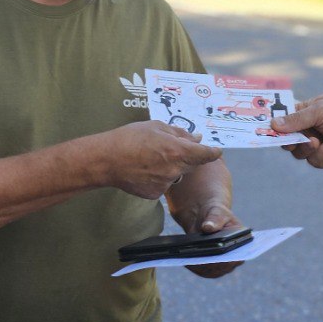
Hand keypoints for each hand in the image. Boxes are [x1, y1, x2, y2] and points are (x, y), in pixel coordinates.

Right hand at [100, 121, 221, 198]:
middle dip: (187, 156)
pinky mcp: (154, 194)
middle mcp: (175, 170)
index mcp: (178, 151)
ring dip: (171, 166)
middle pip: (191, 164)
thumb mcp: (157, 127)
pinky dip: (158, 177)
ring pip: (177, 174)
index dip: (212, 152)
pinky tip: (144, 169)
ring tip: (150, 157)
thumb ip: (180, 133)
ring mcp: (165, 184)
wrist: (106, 160)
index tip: (217, 150)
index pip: (205, 154)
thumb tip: (197, 137)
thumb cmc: (130, 138)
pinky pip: (163, 184)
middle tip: (170, 147)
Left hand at [171, 195, 244, 278]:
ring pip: (211, 271)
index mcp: (242, 243)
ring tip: (189, 260)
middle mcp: (234, 256)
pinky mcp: (209, 267)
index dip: (229, 260)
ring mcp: (222, 264)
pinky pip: (202, 271)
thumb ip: (215, 219)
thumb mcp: (217, 212)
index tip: (219, 258)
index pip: (238, 256)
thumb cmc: (216, 213)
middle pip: (223, 267)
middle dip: (211, 264)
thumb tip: (207, 228)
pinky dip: (193, 266)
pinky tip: (185, 260)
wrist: (207, 218)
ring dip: (200, 267)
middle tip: (200, 260)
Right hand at [272, 94, 322, 169]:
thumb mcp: (320, 111)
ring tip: (316, 141)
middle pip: (285, 140)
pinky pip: (314, 160)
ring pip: (297, 153)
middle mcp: (307, 130)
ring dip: (306, 148)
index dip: (272, 125)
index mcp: (304, 114)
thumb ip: (297, 119)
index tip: (262, 129)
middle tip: (290, 140)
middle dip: (287, 141)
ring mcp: (315, 146)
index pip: (282, 120)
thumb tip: (273, 124)